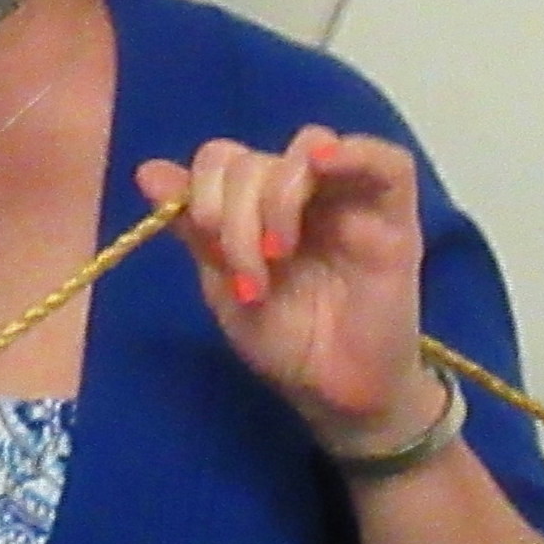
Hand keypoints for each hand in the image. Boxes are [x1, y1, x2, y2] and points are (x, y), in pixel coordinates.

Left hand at [136, 126, 445, 456]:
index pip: (224, 159)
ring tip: (277, 253)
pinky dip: (353, 152)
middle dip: (236, 213)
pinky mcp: (394, 217)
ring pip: (309, 148)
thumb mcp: (225, 287)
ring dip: (279, 193)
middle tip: (248, 273)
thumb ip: (196, 230)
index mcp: (259, 205)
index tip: (206, 242)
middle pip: (258, 158)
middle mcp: (303, 193)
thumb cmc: (286, 344)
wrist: (336, 395)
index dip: (204, 189)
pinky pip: (386, 161)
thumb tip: (148, 172)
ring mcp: (349, 200)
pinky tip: (323, 166)